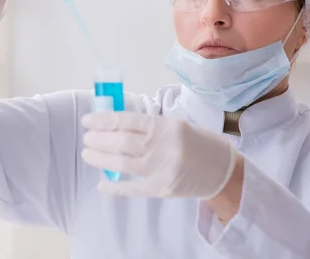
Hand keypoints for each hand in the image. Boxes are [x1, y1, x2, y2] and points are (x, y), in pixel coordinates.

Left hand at [81, 112, 238, 198]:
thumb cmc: (197, 143)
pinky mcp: (161, 189)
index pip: (126, 121)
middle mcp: (162, 147)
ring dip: (100, 158)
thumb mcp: (175, 125)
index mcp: (166, 126)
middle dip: (98, 139)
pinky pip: (132, 188)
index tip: (87, 121)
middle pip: (120, 142)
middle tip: (86, 138)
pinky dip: (114, 186)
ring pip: (122, 164)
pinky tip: (101, 183)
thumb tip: (114, 123)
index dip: (103, 120)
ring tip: (87, 153)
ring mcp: (161, 170)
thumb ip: (147, 125)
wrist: (222, 171)